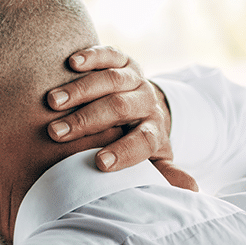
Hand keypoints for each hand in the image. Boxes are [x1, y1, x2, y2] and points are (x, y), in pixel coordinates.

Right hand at [45, 46, 197, 191]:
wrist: (140, 105)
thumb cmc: (134, 140)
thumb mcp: (150, 160)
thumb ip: (164, 173)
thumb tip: (192, 191)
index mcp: (153, 129)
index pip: (144, 140)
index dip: (124, 152)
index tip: (99, 164)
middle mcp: (146, 101)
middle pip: (120, 107)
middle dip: (87, 120)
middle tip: (56, 133)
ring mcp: (134, 78)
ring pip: (112, 80)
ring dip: (80, 90)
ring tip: (52, 102)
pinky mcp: (121, 59)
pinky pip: (109, 53)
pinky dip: (91, 55)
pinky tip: (72, 63)